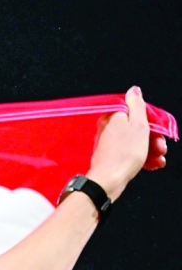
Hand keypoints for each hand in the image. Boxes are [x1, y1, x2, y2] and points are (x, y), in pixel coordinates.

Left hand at [87, 86, 167, 201]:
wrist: (109, 179)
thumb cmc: (126, 152)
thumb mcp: (137, 124)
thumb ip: (136, 105)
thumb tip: (133, 90)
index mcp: (114, 115)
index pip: (136, 111)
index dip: (152, 121)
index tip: (160, 132)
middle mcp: (108, 126)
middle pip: (137, 127)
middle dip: (153, 138)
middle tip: (161, 149)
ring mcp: (108, 142)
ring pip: (135, 141)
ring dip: (150, 150)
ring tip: (158, 160)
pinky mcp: (109, 155)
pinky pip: (128, 152)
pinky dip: (141, 157)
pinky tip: (152, 165)